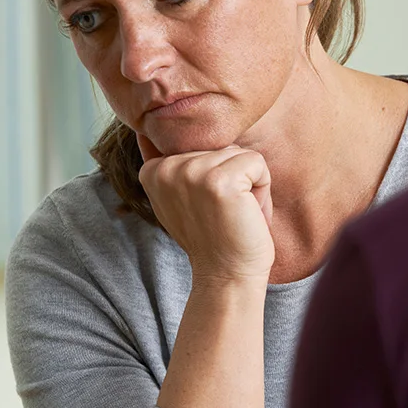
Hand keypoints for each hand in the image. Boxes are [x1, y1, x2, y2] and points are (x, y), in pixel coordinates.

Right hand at [137, 133, 274, 283]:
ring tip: (233, 214)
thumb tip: (144, 131)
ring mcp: (191, 172)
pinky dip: (262, 190)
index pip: (201, 144)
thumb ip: (169, 165)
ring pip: (240, 154)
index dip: (213, 175)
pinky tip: (245, 214)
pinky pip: (257, 163)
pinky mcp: (219, 180)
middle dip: (234, 178)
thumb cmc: (214, 237)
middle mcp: (167, 168)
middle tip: (223, 213)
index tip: (204, 208)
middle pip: (222, 146)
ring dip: (248, 185)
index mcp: (153, 170)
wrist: (226, 276)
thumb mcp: (180, 198)